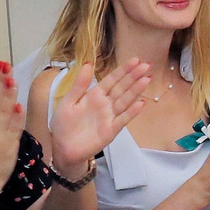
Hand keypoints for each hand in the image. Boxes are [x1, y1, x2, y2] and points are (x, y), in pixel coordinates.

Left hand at [45, 59, 151, 175]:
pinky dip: (131, 112)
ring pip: (125, 101)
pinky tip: (141, 103)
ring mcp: (109, 117)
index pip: (111, 80)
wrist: (62, 148)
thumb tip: (87, 64)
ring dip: (136, 90)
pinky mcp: (111, 131)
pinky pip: (122, 119)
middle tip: (147, 65)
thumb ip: (79, 84)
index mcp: (94, 95)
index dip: (123, 70)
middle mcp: (104, 104)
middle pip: (122, 88)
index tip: (136, 60)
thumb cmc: (63, 125)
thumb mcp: (68, 101)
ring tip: (147, 79)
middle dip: (134, 77)